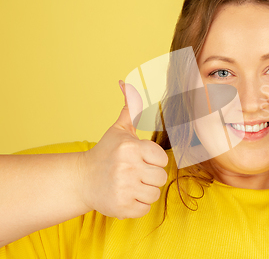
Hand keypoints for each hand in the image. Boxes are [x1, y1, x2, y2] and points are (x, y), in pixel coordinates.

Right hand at [77, 80, 168, 218]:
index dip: (154, 161)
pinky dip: (137, 205)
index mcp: (130, 148)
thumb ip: (131, 107)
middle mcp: (127, 168)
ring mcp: (124, 189)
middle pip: (161, 178)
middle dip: (151, 177)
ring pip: (155, 194)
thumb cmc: (106, 153)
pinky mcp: (121, 207)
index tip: (141, 160)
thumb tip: (125, 82)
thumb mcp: (119, 129)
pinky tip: (125, 195)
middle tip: (135, 174)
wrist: (81, 180)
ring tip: (130, 184)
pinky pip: (145, 209)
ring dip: (145, 191)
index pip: (163, 159)